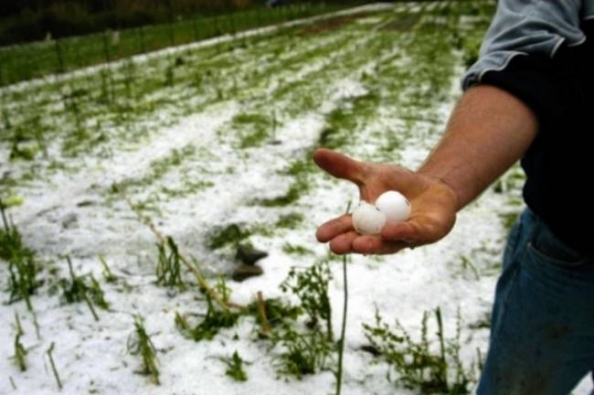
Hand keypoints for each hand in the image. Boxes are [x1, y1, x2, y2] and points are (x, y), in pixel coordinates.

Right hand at [313, 148, 458, 254]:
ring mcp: (404, 237)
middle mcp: (382, 235)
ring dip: (373, 244)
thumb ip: (345, 167)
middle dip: (350, 244)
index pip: (347, 228)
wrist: (433, 188)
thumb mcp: (370, 173)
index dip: (334, 232)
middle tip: (335, 247)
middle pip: (364, 242)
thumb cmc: (397, 185)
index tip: (319, 236)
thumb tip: (315, 153)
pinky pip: (413, 233)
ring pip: (387, 243)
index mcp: (366, 223)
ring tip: (358, 245)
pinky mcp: (427, 233)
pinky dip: (401, 232)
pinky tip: (389, 230)